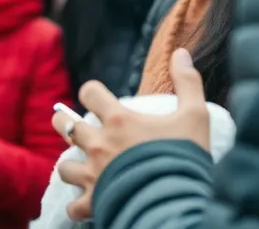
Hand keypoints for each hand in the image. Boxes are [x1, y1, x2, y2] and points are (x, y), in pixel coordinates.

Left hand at [52, 50, 208, 222]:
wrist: (178, 202)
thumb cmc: (185, 158)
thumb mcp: (195, 116)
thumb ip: (187, 82)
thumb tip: (181, 52)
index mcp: (118, 120)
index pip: (89, 92)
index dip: (92, 93)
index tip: (99, 100)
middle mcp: (98, 144)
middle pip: (64, 125)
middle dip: (65, 123)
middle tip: (75, 127)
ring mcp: (93, 174)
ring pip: (64, 166)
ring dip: (72, 166)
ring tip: (81, 168)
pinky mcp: (94, 202)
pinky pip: (74, 206)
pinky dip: (77, 206)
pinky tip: (86, 203)